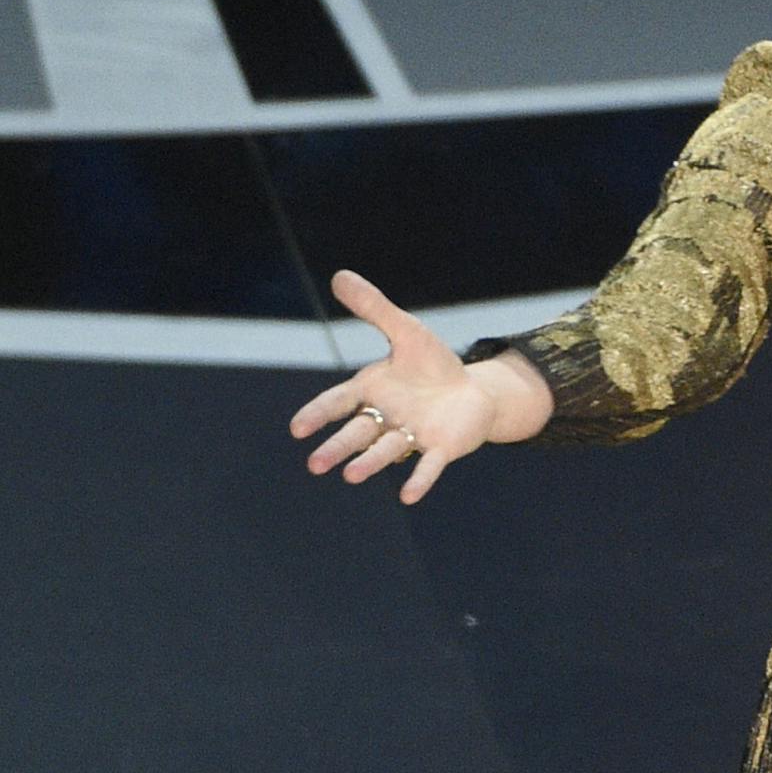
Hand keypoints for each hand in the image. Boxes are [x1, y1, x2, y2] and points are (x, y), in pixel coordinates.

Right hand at [289, 269, 498, 503]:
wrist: (474, 392)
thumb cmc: (433, 366)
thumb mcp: (406, 331)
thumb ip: (375, 309)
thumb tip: (339, 275)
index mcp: (372, 391)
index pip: (339, 402)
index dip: (319, 414)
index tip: (297, 429)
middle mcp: (387, 418)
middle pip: (358, 432)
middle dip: (338, 446)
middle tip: (315, 464)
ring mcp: (413, 435)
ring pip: (387, 450)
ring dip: (370, 462)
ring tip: (351, 475)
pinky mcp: (441, 448)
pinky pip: (428, 466)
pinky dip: (419, 479)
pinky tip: (408, 497)